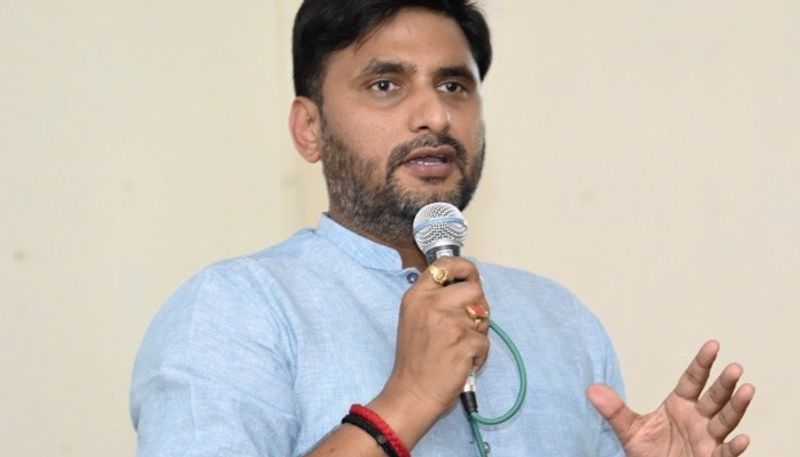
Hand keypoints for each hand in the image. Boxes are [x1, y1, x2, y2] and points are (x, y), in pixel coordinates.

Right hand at [375, 257, 490, 416]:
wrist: (412, 392)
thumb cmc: (415, 359)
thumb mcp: (414, 317)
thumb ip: (435, 298)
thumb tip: (468, 285)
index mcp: (417, 296)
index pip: (445, 264)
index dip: (465, 268)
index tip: (470, 278)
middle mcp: (432, 304)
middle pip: (474, 289)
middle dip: (478, 306)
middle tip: (468, 325)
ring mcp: (449, 323)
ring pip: (483, 316)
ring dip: (478, 333)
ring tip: (460, 347)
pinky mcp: (463, 342)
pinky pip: (485, 342)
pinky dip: (478, 355)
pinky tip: (462, 362)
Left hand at [588, 340, 754, 456]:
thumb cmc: (648, 452)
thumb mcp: (629, 430)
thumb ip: (614, 411)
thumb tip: (591, 389)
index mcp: (680, 405)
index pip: (693, 380)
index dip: (703, 363)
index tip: (713, 344)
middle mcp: (698, 419)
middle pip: (714, 398)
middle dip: (724, 384)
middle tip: (735, 367)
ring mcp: (707, 440)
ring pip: (725, 421)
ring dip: (737, 407)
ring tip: (747, 390)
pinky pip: (725, 454)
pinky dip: (734, 448)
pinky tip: (743, 439)